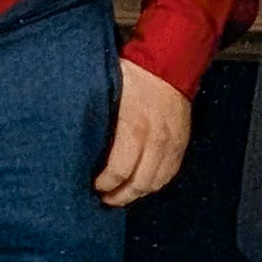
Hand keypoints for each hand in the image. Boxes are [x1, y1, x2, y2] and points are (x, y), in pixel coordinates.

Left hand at [93, 59, 189, 206]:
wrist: (168, 62)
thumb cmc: (132, 74)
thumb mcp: (108, 91)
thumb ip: (99, 119)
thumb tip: (80, 139)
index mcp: (133, 126)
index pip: (119, 170)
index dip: (105, 184)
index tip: (94, 185)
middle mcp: (155, 140)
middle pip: (139, 183)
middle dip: (120, 196)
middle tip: (105, 199)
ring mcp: (172, 144)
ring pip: (155, 183)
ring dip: (138, 194)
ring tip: (122, 196)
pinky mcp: (182, 144)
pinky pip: (170, 173)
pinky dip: (156, 184)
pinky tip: (143, 186)